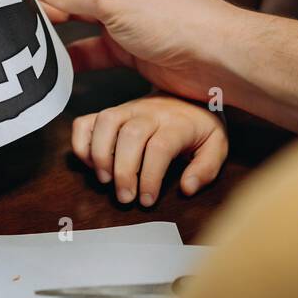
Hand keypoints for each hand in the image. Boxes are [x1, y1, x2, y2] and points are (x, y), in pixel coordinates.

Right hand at [23, 0, 238, 103]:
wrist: (216, 60)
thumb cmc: (174, 17)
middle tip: (19, 12)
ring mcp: (122, 10)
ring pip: (76, 12)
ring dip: (54, 24)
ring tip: (29, 36)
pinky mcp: (126, 43)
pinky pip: (90, 46)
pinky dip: (73, 55)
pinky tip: (55, 65)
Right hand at [72, 94, 227, 205]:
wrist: (189, 97)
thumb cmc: (199, 127)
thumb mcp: (215, 146)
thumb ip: (206, 168)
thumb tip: (187, 187)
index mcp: (178, 122)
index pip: (160, 148)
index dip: (150, 177)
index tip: (147, 200)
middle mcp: (150, 112)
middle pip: (131, 136)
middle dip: (124, 171)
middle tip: (125, 197)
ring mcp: (128, 109)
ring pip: (106, 122)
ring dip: (100, 154)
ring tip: (105, 180)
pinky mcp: (112, 112)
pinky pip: (87, 120)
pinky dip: (82, 143)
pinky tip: (91, 163)